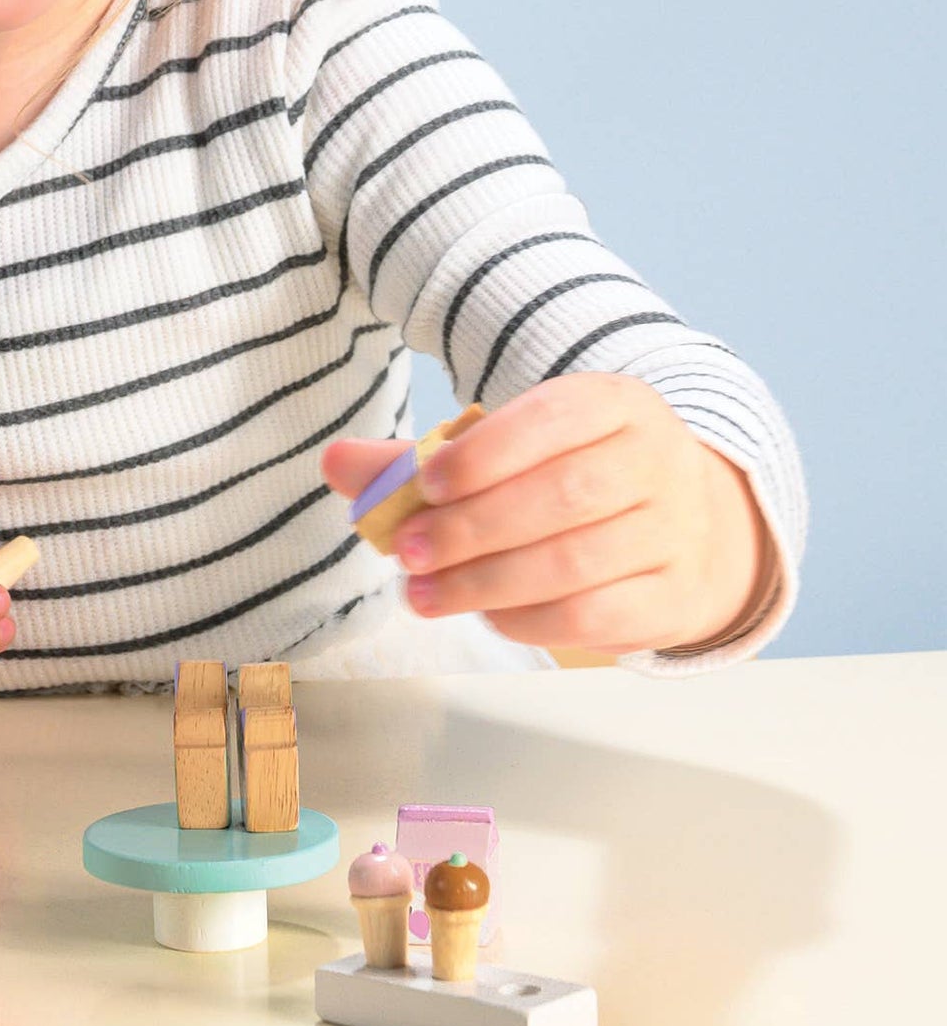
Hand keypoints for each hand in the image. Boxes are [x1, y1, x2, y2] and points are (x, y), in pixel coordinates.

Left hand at [321, 374, 770, 654]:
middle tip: (408, 553)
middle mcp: (656, 461)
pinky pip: (595, 616)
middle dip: (473, 528)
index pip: (551, 420)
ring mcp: (674, 533)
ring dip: (486, 584)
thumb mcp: (515, 448)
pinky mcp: (674, 598)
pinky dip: (529, 620)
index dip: (484, 453)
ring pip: (575, 563)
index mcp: (613, 405)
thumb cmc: (574, 478)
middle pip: (563, 497)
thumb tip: (335, 462)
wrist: (689, 527)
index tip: (426, 484)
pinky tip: (485, 615)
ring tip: (424, 595)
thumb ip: (425, 458)